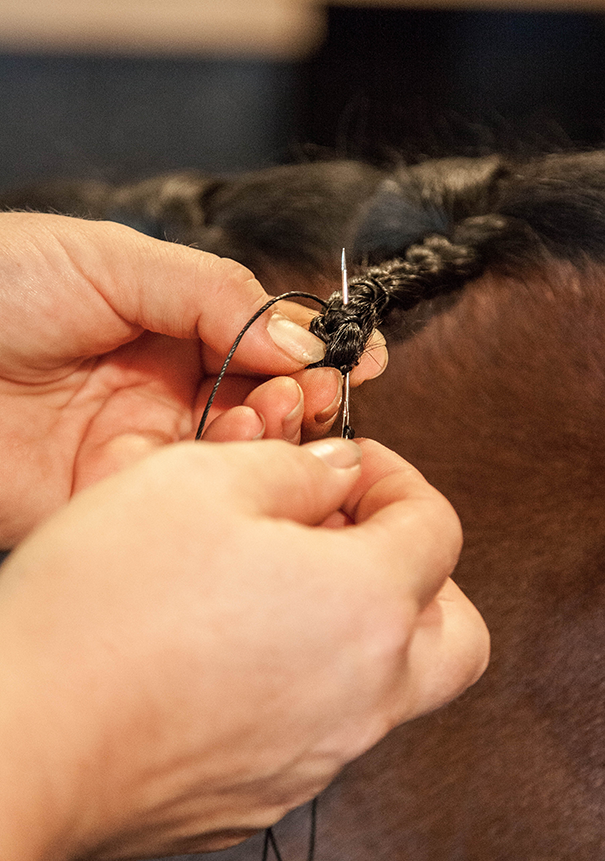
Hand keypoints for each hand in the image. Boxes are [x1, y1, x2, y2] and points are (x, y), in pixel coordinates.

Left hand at [0, 213, 386, 545]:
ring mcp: (140, 446)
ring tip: (269, 413)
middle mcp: (164, 389)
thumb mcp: (114, 259)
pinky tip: (226, 453)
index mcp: (170, 326)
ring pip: (234, 459)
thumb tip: (306, 337)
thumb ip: (217, 294)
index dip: (312, 355)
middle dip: (301, 401)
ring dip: (268, 439)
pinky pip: (184, 501)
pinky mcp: (110, 499)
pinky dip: (219, 482)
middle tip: (314, 394)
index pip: (265, 346)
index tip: (356, 362)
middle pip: (262, 407)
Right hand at [0, 437, 487, 859]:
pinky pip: (324, 723)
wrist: (25, 737)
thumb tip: (334, 473)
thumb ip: (293, 467)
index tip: (348, 467)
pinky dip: (308, 674)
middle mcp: (362, 694)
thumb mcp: (200, 481)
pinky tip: (236, 643)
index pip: (436, 528)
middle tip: (351, 535)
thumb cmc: (103, 607)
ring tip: (283, 581)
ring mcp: (318, 752)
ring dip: (362, 622)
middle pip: (451, 628)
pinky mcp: (266, 788)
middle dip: (416, 570)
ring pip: (392, 683)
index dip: (395, 478)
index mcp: (365, 607)